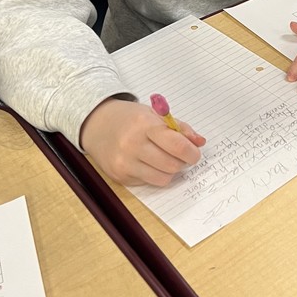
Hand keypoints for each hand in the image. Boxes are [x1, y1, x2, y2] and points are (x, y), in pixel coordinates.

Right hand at [80, 97, 205, 186]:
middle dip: (182, 162)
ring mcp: (124, 163)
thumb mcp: (154, 114)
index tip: (194, 152)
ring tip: (164, 159)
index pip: (176, 145)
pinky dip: (154, 174)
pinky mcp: (119, 176)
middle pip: (171, 165)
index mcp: (143, 124)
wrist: (96, 125)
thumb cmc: (129, 118)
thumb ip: (180, 128)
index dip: (191, 152)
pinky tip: (147, 162)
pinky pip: (148, 182)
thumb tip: (199, 142)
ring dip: (169, 171)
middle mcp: (132, 145)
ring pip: (162, 178)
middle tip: (180, 155)